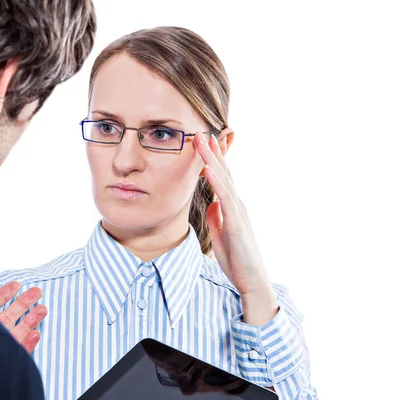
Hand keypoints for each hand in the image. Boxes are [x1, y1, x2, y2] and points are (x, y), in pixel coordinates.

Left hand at [0, 282, 46, 353]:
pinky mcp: (8, 362)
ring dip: (30, 320)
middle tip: (38, 291)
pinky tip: (36, 334)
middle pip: (8, 316)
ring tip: (43, 309)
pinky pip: (19, 351)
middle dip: (23, 303)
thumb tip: (4, 310)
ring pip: (17, 332)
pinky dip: (28, 343)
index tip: (16, 285)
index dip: (4, 294)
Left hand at [194, 131, 277, 324]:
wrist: (251, 281)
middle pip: (223, 172)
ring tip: (202, 141)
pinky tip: (207, 169)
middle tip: (201, 131)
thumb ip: (217, 216)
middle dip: (212, 151)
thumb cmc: (237, 259)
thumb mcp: (221, 232)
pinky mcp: (236, 223)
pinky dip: (216, 181)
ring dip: (212, 159)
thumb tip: (211, 203)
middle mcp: (237, 204)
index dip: (212, 158)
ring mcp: (238, 212)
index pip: (221, 177)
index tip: (203, 141)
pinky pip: (225, 198)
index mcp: (231, 206)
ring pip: (224, 179)